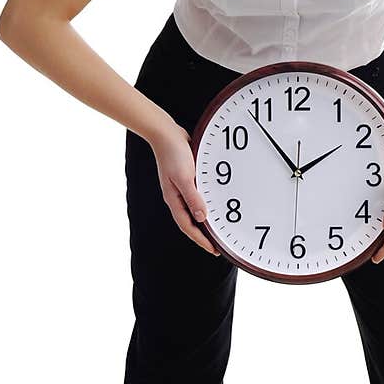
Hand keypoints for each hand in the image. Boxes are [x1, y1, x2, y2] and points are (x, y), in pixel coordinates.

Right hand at [150, 121, 219, 256]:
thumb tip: (201, 217)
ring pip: (193, 211)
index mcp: (174, 199)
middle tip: (217, 245)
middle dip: (202, 236)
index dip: (201, 240)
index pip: (188, 226)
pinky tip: (211, 206)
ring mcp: (181, 188)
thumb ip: (193, 197)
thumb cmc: (173, 153)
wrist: (165, 133)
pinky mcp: (187, 179)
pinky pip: (196, 198)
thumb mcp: (184, 176)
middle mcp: (177, 197)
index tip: (213, 250)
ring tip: (216, 231)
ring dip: (203, 222)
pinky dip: (203, 206)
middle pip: (190, 222)